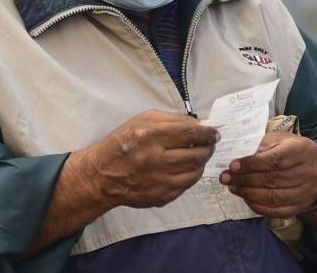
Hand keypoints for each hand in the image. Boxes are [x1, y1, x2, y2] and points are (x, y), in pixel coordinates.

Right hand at [86, 110, 219, 208]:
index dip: (207, 133)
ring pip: (195, 172)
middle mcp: (155, 159)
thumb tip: (202, 125)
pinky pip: (186, 187)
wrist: (102, 176)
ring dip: (202, 163)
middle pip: (196, 154)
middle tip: (210, 144)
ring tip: (200, 156)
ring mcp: (159, 181)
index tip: (214, 133)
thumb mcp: (143, 120)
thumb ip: (174, 119)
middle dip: (208, 148)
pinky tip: (187, 169)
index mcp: (150, 136)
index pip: (190, 133)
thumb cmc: (123, 142)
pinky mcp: (160, 197)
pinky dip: (191, 176)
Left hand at [219, 133, 316, 217]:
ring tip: (232, 187)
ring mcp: (305, 193)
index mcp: (302, 150)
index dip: (252, 164)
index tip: (233, 165)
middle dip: (245, 179)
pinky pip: (275, 211)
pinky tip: (245, 197)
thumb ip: (262, 145)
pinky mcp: (299, 207)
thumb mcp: (281, 140)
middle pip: (272, 179)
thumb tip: (239, 155)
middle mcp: (307, 172)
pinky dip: (257, 205)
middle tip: (225, 178)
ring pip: (273, 197)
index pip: (275, 159)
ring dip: (248, 193)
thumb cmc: (292, 151)